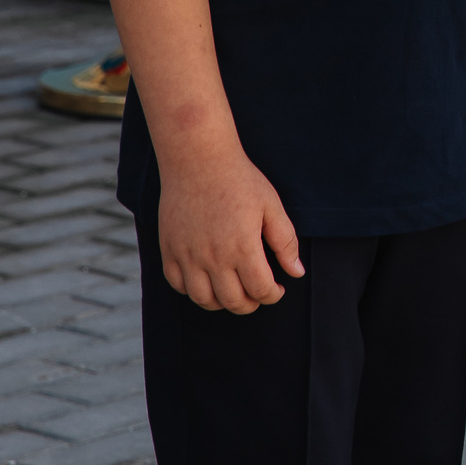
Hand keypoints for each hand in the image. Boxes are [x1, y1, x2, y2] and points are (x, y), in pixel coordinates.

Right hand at [156, 147, 303, 312]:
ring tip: (234, 291)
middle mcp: (213, 258)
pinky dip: (193, 290)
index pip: (260, 290)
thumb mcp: (271, 206)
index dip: (273, 295)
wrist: (199, 161)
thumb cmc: (240, 181)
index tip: (277, 289)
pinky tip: (207, 279)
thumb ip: (285, 242)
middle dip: (251, 303)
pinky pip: (178, 285)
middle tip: (258, 293)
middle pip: (233, 302)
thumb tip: (296, 273)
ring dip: (222, 303)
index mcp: (242, 248)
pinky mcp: (169, 250)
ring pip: (203, 300)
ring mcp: (188, 256)